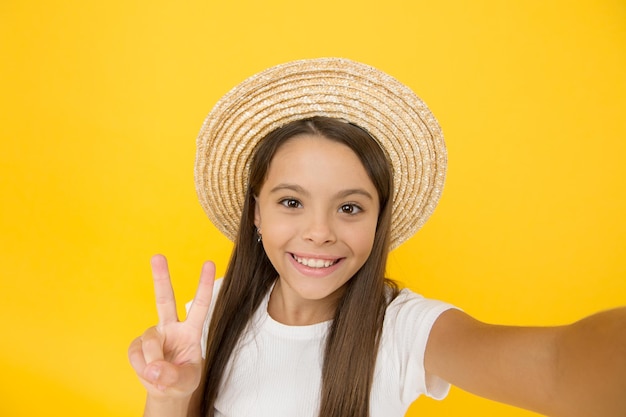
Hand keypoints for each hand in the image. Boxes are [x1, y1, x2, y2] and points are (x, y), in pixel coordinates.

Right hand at [128, 254, 214, 398]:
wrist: (166, 391)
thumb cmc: (182, 379)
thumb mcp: (186, 380)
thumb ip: (173, 375)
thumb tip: (153, 367)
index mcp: (191, 330)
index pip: (200, 305)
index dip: (204, 285)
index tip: (209, 263)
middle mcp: (171, 326)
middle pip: (165, 299)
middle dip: (161, 277)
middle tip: (158, 256)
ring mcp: (153, 334)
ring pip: (150, 341)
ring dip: (153, 361)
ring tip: (158, 374)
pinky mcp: (137, 345)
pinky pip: (137, 355)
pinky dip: (142, 368)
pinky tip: (148, 372)